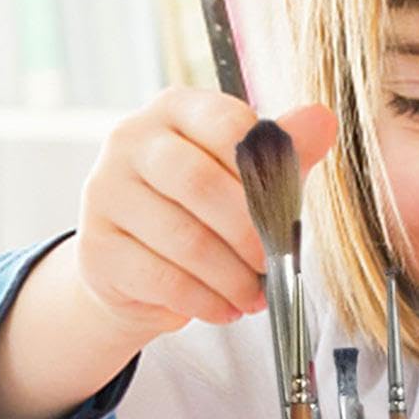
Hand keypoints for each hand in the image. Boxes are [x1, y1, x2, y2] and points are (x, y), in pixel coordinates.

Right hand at [75, 90, 337, 344]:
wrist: (139, 267)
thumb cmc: (205, 211)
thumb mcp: (250, 176)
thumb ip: (285, 150)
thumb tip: (322, 119)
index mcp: (175, 110)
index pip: (225, 124)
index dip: (264, 171)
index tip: (285, 209)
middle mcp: (131, 140)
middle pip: (199, 182)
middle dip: (249, 232)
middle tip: (275, 262)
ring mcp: (105, 192)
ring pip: (184, 238)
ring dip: (233, 276)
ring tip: (256, 294)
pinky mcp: (97, 247)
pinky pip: (162, 279)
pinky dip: (206, 300)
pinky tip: (227, 308)